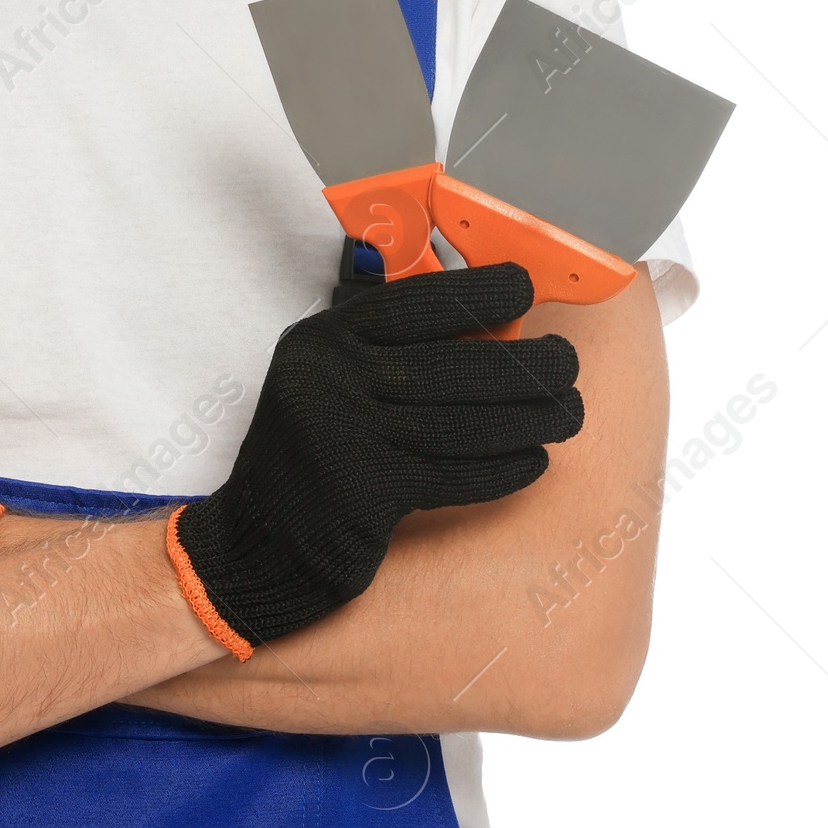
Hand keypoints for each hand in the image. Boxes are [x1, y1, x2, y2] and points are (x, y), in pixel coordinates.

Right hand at [167, 263, 582, 657]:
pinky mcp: (368, 494)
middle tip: (567, 364)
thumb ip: (386, 348)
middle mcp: (332, 380)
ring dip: (531, 418)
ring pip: (465, 421)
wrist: (258, 540)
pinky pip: (456, 474)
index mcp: (324, 339)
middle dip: (527, 364)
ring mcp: (348, 437)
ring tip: (568, 412)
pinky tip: (533, 460)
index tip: (524, 287)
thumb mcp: (328, 377)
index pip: (415, 301)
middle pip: (453, 364)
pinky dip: (504, 468)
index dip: (478, 291)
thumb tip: (489, 324)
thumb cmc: (312, 451)